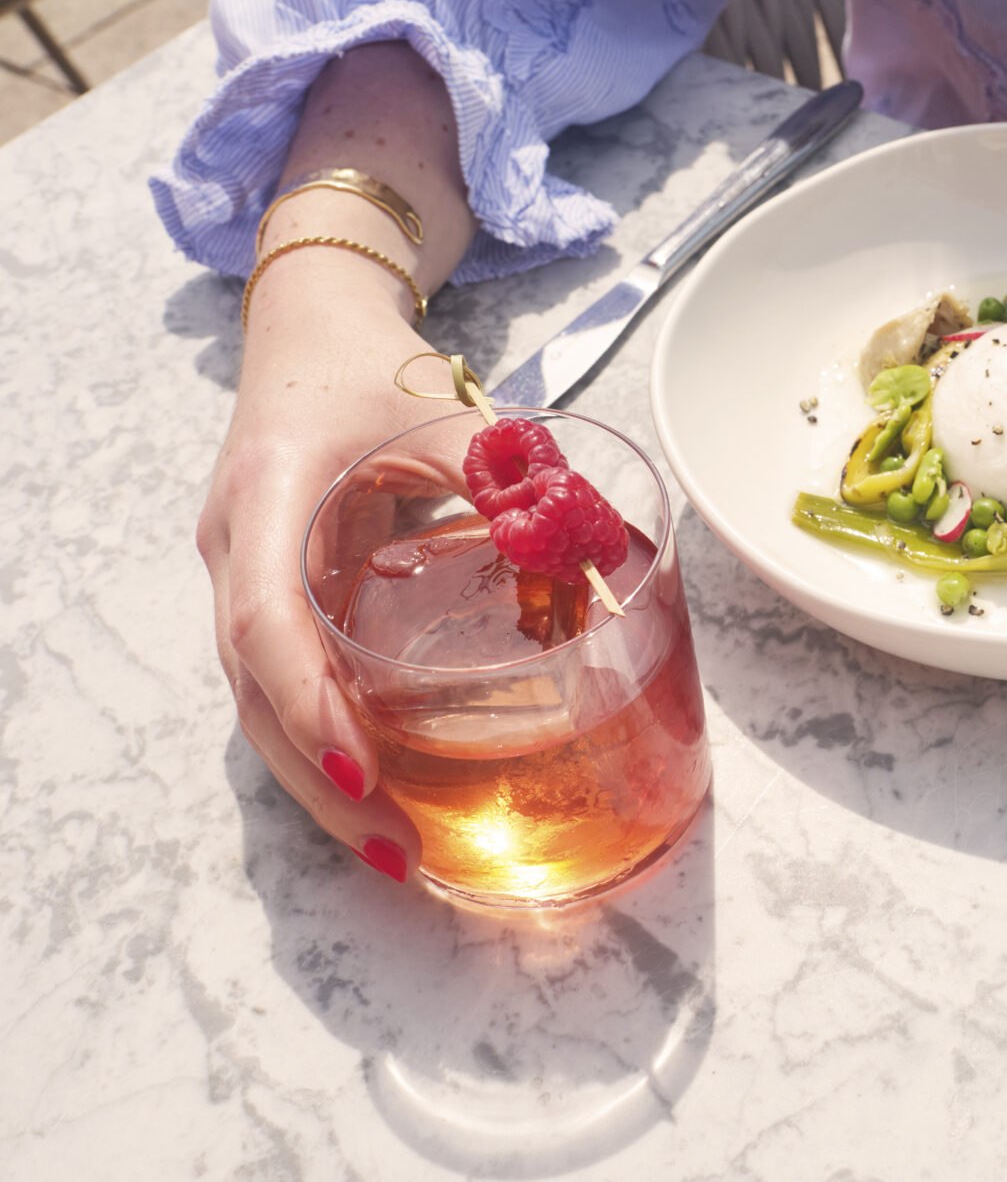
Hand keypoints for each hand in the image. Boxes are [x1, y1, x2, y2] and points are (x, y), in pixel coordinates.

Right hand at [202, 41, 476, 881]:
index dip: (311, 702)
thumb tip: (593, 546)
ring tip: (403, 851)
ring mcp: (248, 580)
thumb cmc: (373, 365)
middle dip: (326, 782)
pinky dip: (332, 743)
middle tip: (404, 853)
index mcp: (268, 498)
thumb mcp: (446, 405)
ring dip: (326, 781)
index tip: (365, 770)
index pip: (265, 621)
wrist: (311, 328)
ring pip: (265, 705)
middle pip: (258, 694)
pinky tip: (388, 792)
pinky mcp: (275, 599)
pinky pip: (289, 686)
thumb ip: (514, 470)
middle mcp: (238, 551)